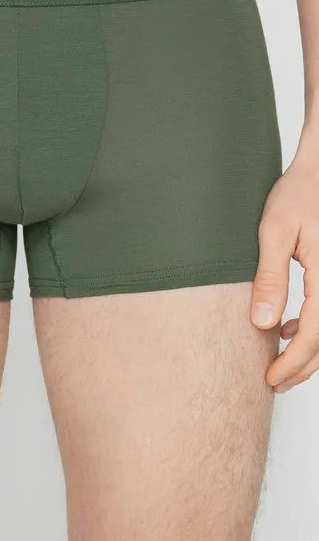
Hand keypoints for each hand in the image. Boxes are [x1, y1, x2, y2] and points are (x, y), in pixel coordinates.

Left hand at [251, 147, 318, 392]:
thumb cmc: (298, 194)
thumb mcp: (273, 231)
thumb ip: (269, 278)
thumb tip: (263, 323)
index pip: (315, 336)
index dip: (294, 363)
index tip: (270, 378)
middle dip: (303, 366)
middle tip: (274, 381)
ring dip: (310, 350)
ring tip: (278, 358)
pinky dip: (314, 328)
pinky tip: (290, 327)